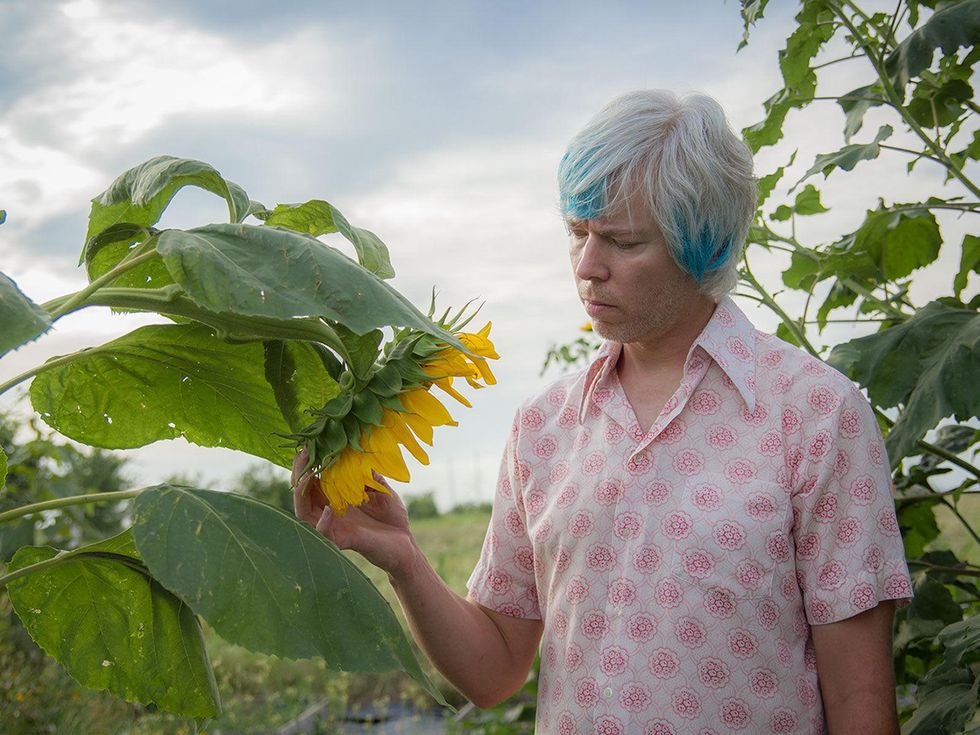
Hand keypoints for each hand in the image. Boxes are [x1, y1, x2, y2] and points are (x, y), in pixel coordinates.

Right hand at [291, 449, 416, 576]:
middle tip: (302, 453)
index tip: (309, 445)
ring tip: (307, 475)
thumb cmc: (392, 519)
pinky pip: (323, 534)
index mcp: (336, 501)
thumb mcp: (382, 491)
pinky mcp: (342, 542)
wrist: (406, 545)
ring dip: (302, 494)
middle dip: (299, 473)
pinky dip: (322, 522)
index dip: (308, 465)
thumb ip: (370, 476)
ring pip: (304, 514)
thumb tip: (361, 457)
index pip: (313, 482)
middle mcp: (329, 514)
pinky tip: (327, 509)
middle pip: (302, 495)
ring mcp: (334, 529)